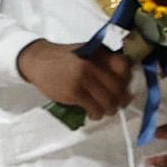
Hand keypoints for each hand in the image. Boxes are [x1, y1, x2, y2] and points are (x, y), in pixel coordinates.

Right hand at [20, 40, 134, 117]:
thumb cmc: (66, 58)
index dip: (128, 80)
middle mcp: (93, 65)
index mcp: (99, 53)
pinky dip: (97, 114)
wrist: (38, 61)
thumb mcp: (88, 52)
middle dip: (121, 99)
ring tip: (107, 110)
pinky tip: (94, 113)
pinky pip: (94, 109)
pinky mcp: (74, 93)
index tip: (125, 88)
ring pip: (109, 101)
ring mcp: (83, 80)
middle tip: (119, 103)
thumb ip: (106, 63)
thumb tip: (126, 84)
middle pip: (118, 88)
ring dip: (110, 109)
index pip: (124, 67)